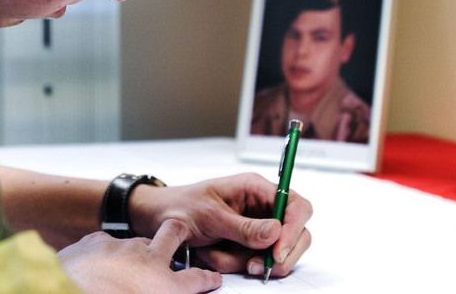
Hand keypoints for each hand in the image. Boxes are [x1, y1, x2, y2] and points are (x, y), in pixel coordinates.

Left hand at [58, 220, 220, 293]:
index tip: (212, 278)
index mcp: (164, 286)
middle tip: (179, 231)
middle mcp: (148, 260)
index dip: (207, 278)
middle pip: (172, 235)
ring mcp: (121, 247)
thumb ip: (162, 293)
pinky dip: (104, 250)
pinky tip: (97, 261)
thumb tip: (163, 291)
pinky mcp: (94, 243)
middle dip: (177, 232)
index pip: (197, 279)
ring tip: (128, 261)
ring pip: (136, 240)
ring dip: (135, 248)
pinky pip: (104, 242)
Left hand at [129, 173, 312, 277]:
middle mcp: (262, 206)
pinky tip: (212, 256)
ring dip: (245, 261)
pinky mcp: (247, 245)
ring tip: (214, 254)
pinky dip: (233, 265)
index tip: (278, 251)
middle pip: (296, 233)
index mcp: (256, 188)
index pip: (296, 205)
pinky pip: (253, 262)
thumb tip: (276, 232)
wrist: (159, 219)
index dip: (294, 229)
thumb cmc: (182, 206)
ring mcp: (257, 227)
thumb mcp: (211, 215)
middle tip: (253, 267)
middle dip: (277, 254)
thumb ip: (244, 227)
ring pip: (275, 253)